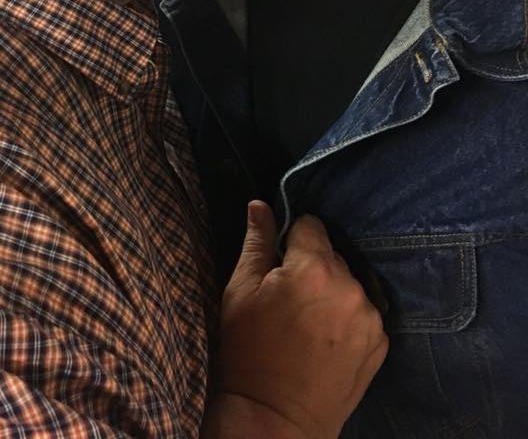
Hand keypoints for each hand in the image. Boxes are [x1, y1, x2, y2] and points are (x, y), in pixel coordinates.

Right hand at [203, 202, 387, 438]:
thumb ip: (256, 242)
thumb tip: (260, 205)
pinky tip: (326, 340)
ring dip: (332, 292)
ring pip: (349, 283)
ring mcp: (370, 318)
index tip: (279, 264)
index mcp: (313, 268)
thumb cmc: (248, 352)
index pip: (310, 225)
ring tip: (307, 324)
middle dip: (311, 267)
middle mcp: (350, 287)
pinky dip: (347, 318)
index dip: (291, 240)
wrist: (274, 420)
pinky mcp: (380, 343)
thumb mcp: (240, 290)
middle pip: (331, 254)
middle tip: (289, 300)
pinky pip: (363, 312)